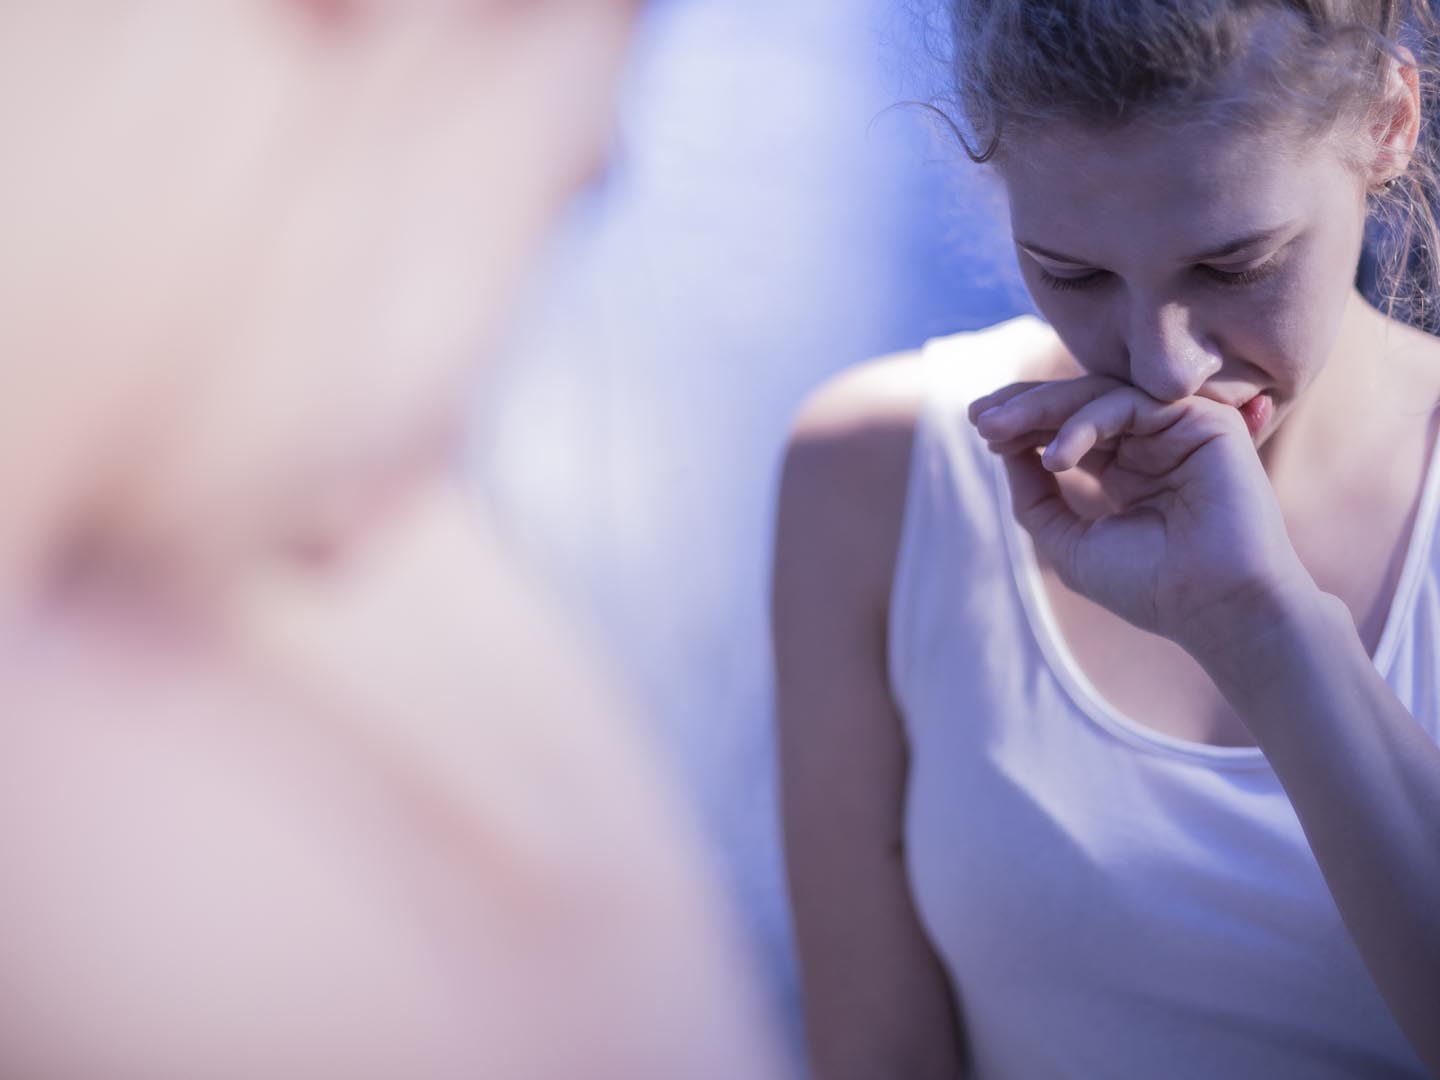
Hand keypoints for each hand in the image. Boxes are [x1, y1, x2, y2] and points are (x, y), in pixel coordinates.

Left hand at [970, 376, 1316, 661]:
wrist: (1214, 608)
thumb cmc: (1148, 585)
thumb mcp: (1069, 542)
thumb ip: (1035, 498)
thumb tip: (1003, 451)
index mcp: (1128, 468)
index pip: (1070, 428)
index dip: (1024, 424)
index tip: (980, 429)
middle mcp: (1154, 443)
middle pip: (1080, 404)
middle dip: (1024, 406)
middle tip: (978, 418)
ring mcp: (1179, 428)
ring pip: (1100, 396)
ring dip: (1042, 409)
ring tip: (997, 432)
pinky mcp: (1204, 421)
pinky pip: (1130, 404)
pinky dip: (1085, 425)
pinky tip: (1056, 459)